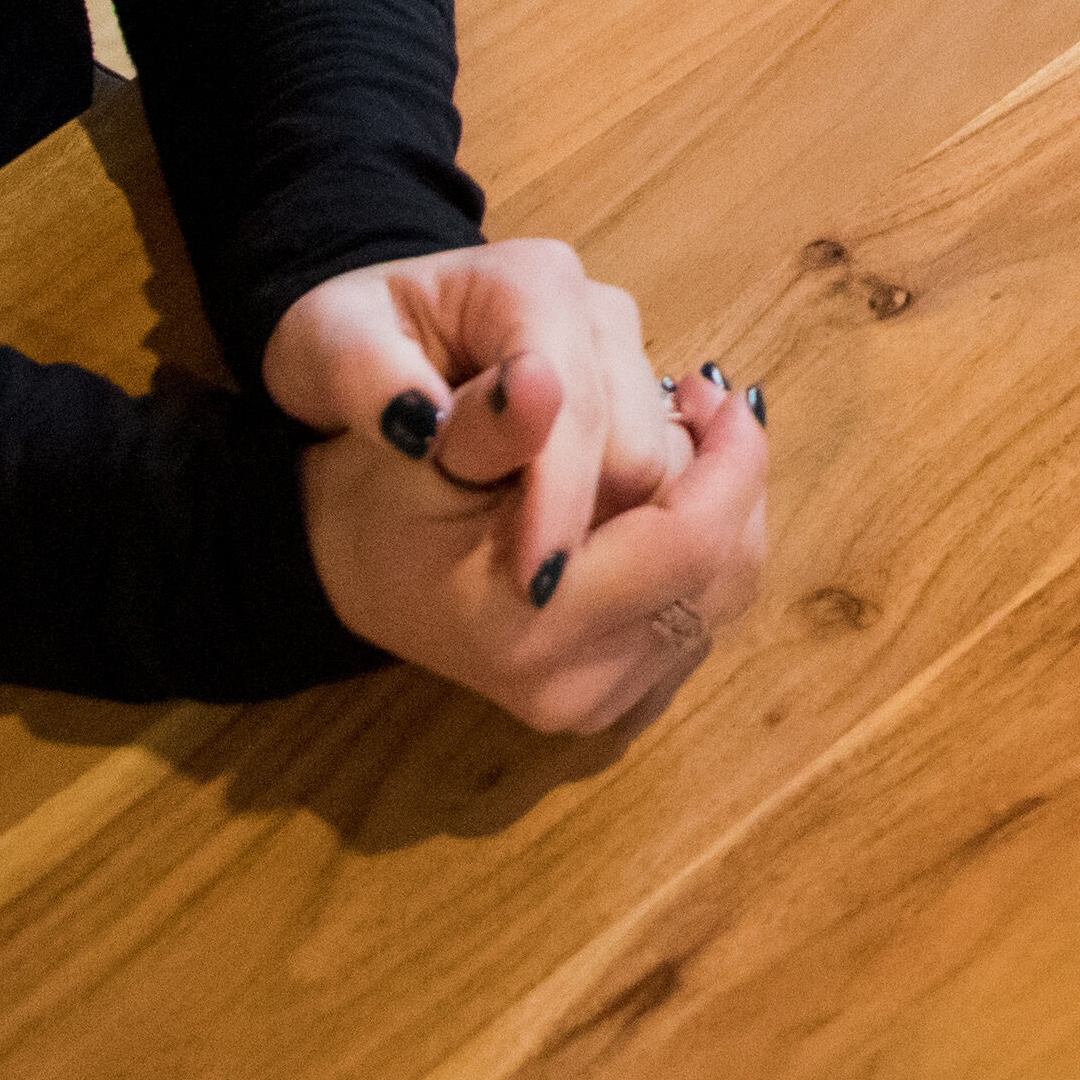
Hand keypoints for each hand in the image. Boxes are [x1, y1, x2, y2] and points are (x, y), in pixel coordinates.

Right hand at [268, 242, 774, 732]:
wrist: (351, 566)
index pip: (687, 544)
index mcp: (532, 631)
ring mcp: (600, 703)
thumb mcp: (419, 443)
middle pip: (723, 569)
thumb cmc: (381, 492)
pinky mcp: (616, 696)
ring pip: (725, 589)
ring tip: (685, 428)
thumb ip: (490, 423)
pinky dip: (703, 542)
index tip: (725, 391)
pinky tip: (666, 486)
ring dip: (723, 504)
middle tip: (700, 397)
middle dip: (728, 476)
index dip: (727, 463)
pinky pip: (702, 609)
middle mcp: (578, 688)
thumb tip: (539, 376)